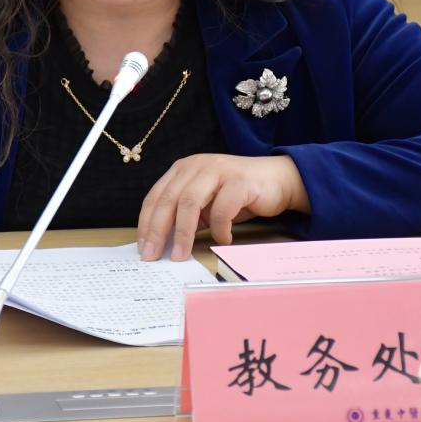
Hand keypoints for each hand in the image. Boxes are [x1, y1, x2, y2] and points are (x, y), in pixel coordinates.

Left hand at [136, 154, 309, 261]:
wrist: (277, 181)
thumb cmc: (237, 196)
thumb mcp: (205, 206)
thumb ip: (185, 217)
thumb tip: (161, 245)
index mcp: (183, 170)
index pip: (156, 197)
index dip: (146, 223)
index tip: (143, 248)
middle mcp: (197, 165)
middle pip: (169, 199)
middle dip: (158, 230)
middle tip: (153, 255)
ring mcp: (218, 170)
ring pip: (190, 202)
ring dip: (183, 232)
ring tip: (180, 255)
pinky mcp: (240, 180)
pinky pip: (222, 208)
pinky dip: (219, 228)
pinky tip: (223, 239)